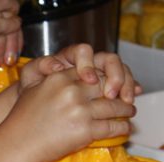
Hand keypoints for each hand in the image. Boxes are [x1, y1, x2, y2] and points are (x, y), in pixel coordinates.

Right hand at [3, 68, 136, 161]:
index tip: (112, 83)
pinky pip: (112, 127)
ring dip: (126, 110)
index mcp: (59, 79)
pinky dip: (122, 128)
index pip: (91, 73)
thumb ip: (54, 80)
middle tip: (128, 96)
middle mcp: (71, 91)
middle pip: (106, 87)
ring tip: (130, 111)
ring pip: (114, 107)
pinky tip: (125, 128)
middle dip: (120, 91)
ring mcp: (80, 111)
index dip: (105, 78)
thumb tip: (74, 78)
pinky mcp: (85, 131)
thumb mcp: (34, 90)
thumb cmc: (21, 120)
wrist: (16, 145)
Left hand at [19, 44, 141, 102]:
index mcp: (70, 57)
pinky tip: (132, 98)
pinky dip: (130, 90)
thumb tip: (57, 65)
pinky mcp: (108, 86)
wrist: (36, 107)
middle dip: (115, 75)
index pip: (84, 51)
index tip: (88, 80)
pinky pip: (124, 84)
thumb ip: (40, 66)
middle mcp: (88, 63)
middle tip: (112, 94)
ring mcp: (100, 74)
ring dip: (126, 84)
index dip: (89, 64)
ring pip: (121, 71)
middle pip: (109, 60)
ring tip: (126, 100)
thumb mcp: (31, 77)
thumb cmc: (33, 91)